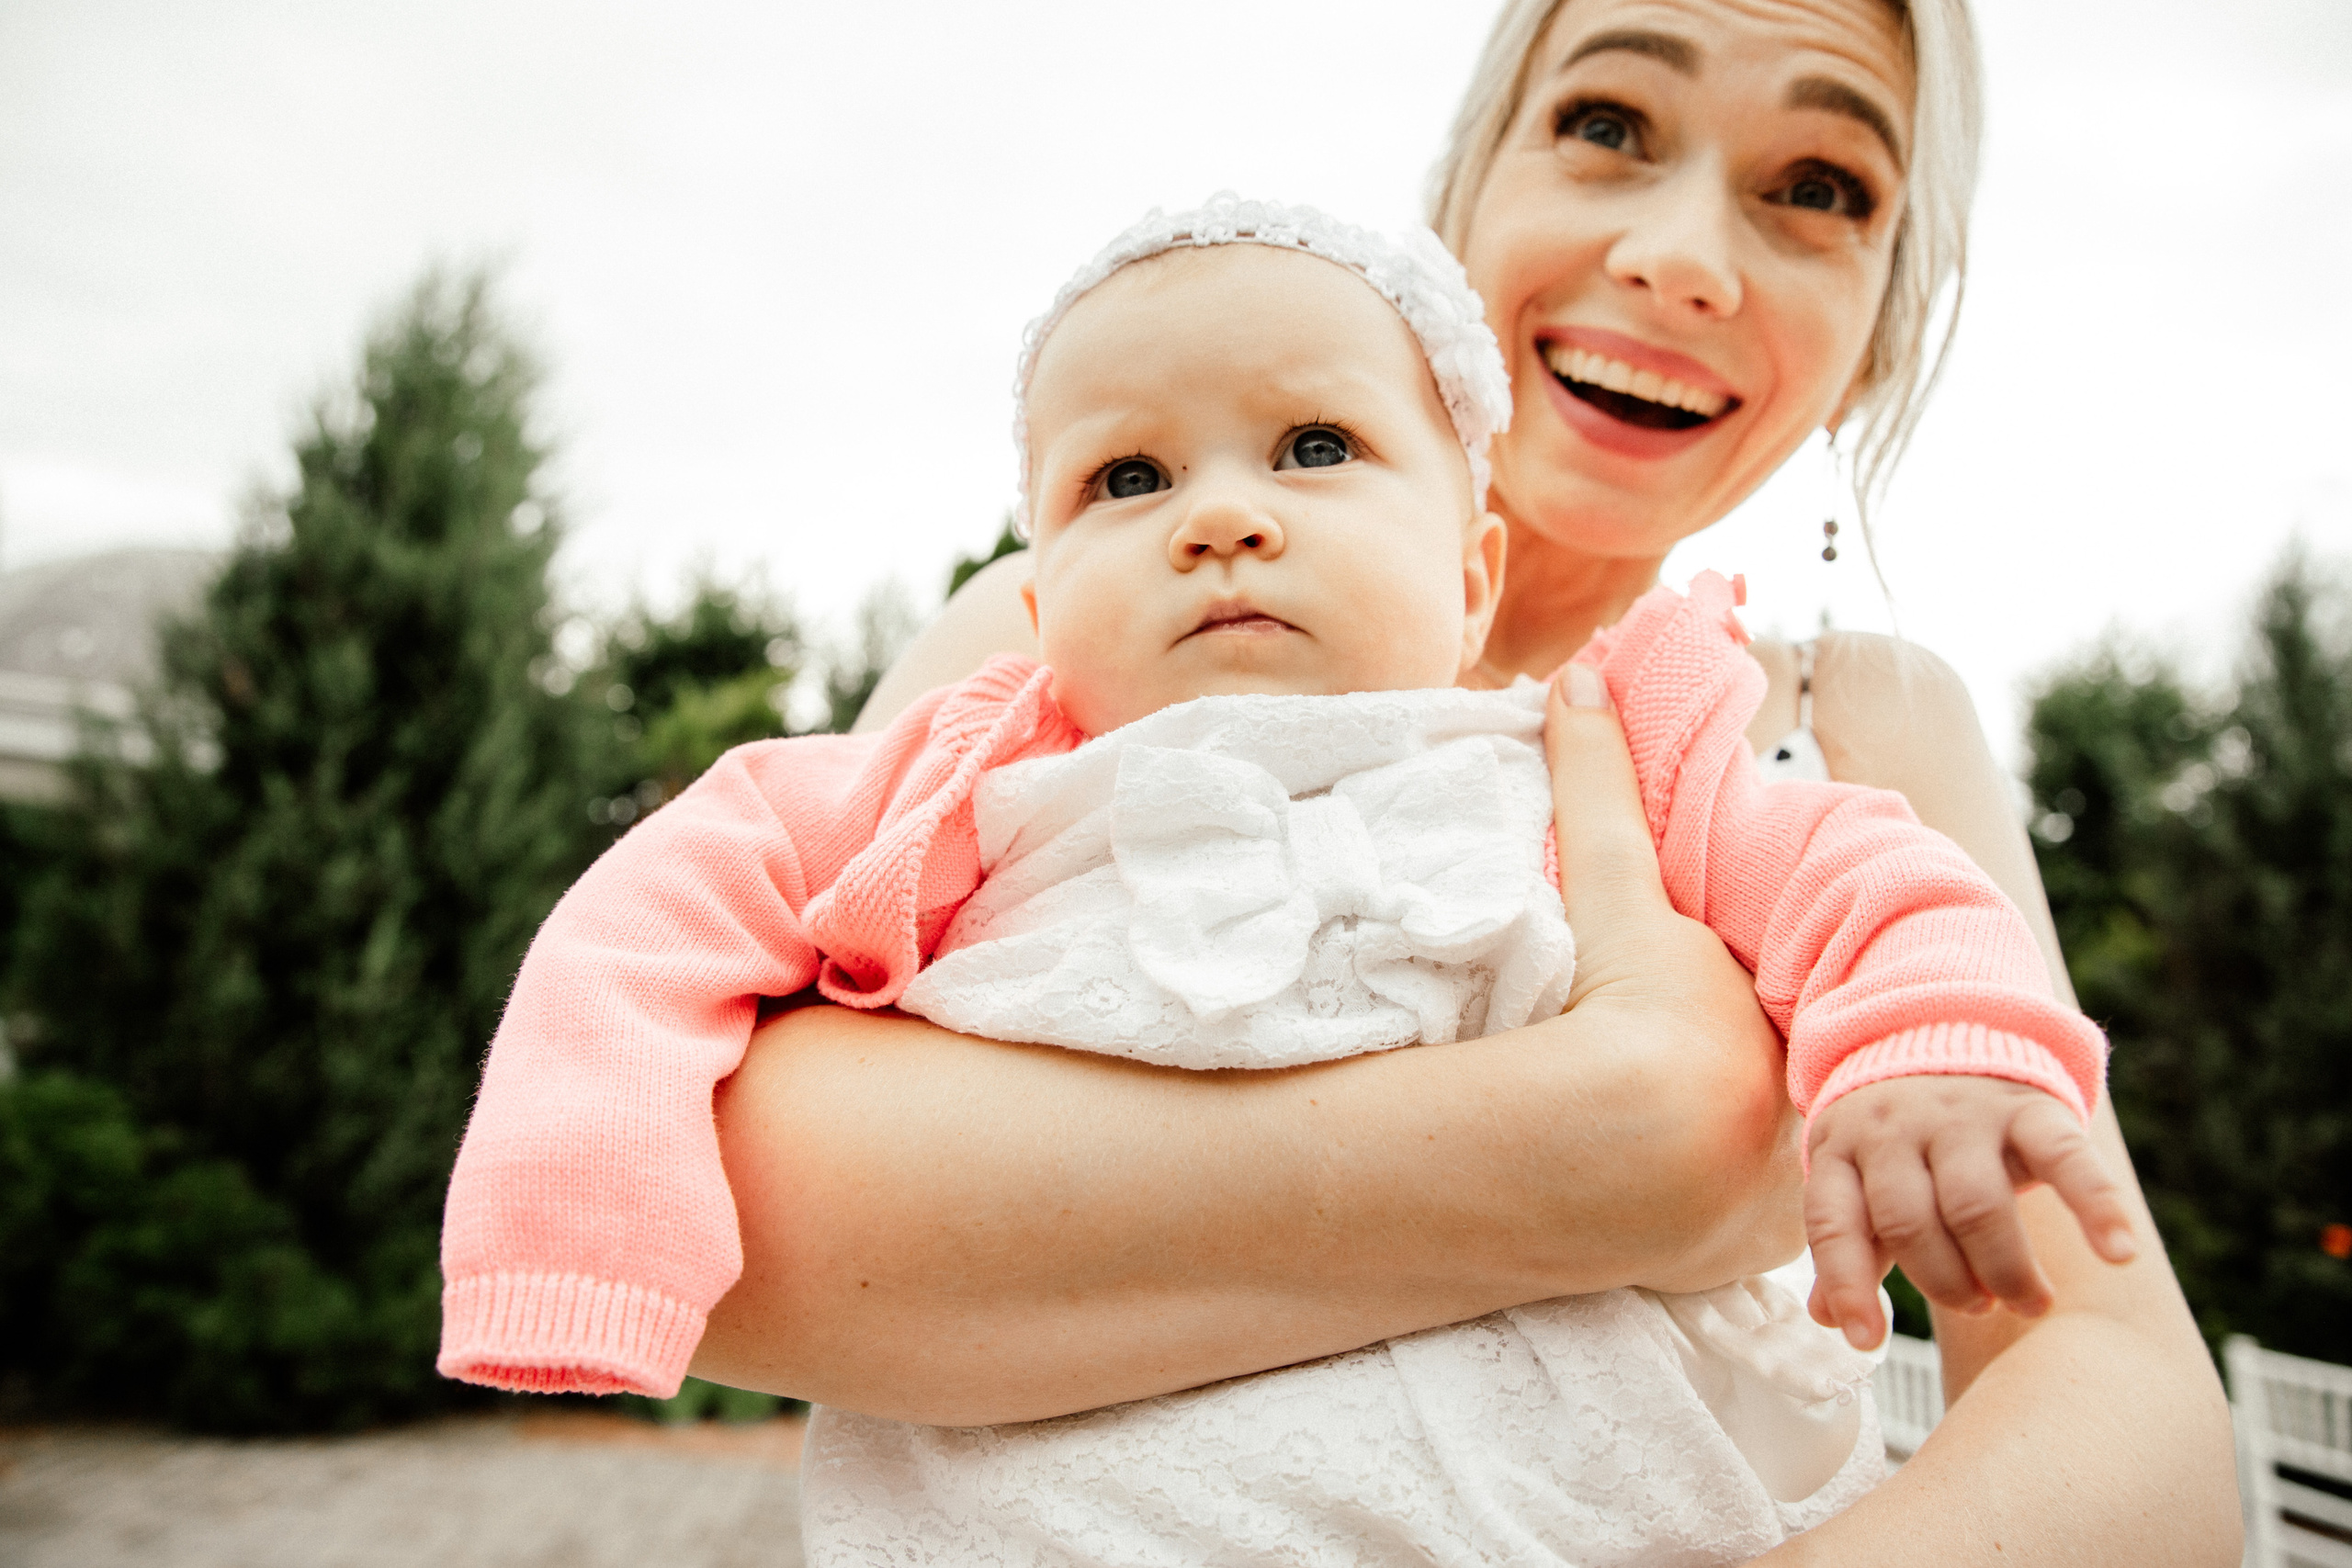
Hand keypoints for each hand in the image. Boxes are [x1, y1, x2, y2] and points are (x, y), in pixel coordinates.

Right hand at [1547, 666, 1809, 1288]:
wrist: (1623, 1147)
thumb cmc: (1635, 1007)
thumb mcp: (1613, 884)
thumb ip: (1599, 781)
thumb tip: (1579, 674)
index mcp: (1783, 1014)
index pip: (1773, 999)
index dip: (1746, 994)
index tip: (1701, 992)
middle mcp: (1801, 1101)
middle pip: (1783, 1077)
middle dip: (1760, 1076)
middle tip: (1693, 1069)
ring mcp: (1781, 1188)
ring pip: (1776, 1162)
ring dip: (1749, 1160)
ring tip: (1690, 1150)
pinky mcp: (1742, 1256)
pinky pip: (1742, 1232)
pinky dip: (1718, 1223)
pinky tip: (1682, 1210)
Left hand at [1802, 1074, 2138, 1347]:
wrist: (1949, 1026)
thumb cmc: (1901, 1134)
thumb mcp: (1858, 1173)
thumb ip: (1850, 1241)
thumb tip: (1825, 1319)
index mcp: (1842, 1147)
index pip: (1834, 1222)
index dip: (1847, 1284)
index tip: (1866, 1339)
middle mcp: (1896, 1127)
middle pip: (1911, 1222)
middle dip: (1946, 1283)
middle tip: (1981, 1306)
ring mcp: (1962, 1114)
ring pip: (1976, 1205)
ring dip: (2005, 1268)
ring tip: (2028, 1301)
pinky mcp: (2028, 1106)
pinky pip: (2065, 1157)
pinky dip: (2097, 1208)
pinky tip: (2120, 1254)